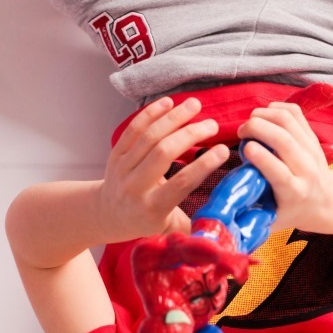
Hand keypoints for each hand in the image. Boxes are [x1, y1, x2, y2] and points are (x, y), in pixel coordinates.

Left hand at [99, 97, 228, 241]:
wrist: (108, 215)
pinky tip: (168, 102)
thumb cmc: (146, 221)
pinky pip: (133, 130)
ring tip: (195, 105)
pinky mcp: (115, 154)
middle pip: (163, 153)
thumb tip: (224, 225)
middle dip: (190, 134)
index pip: (181, 183)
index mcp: (153, 207)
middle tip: (212, 124)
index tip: (223, 150)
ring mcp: (123, 168)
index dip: (203, 165)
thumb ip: (194, 226)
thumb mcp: (170, 229)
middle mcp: (136, 186)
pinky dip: (150, 114)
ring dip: (173, 117)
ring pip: (149, 137)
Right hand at [236, 101, 332, 231]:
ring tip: (249, 123)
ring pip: (288, 121)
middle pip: (283, 140)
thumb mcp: (271, 220)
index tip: (245, 147)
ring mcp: (312, 149)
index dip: (262, 157)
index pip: (280, 172)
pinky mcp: (313, 136)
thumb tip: (223, 207)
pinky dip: (276, 108)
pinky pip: (294, 112)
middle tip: (240, 132)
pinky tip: (263, 115)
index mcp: (295, 192)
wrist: (325, 202)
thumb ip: (248, 214)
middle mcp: (306, 169)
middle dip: (257, 128)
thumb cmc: (291, 212)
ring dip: (264, 115)